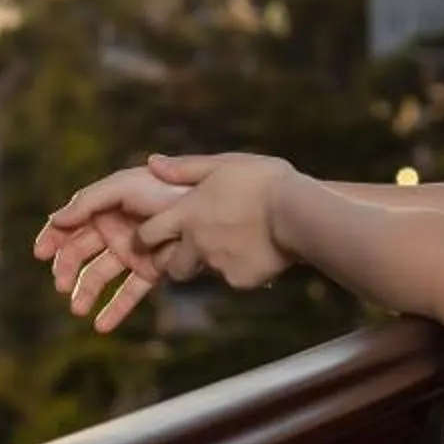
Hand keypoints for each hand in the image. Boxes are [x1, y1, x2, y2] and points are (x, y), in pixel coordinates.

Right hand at [38, 165, 190, 331]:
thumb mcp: (124, 187)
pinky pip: (129, 293)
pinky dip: (115, 310)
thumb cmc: (166, 189)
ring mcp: (133, 252)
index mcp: (105, 206)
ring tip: (78, 309)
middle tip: (61, 284)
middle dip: (68, 268)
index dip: (53, 237)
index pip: (71, 223)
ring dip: (86, 292)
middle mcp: (115, 229)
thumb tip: (55, 219)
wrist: (208, 208)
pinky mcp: (151, 271)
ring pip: (100, 275)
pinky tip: (101, 325)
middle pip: (81, 251)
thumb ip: (88, 201)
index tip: (40, 253)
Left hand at [135, 152, 297, 291]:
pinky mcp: (239, 280)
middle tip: (193, 250)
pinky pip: (234, 278)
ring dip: (209, 265)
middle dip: (175, 262)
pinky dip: (242, 269)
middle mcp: (195, 242)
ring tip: (233, 246)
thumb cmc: (262, 181)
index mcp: (186, 213)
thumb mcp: (224, 164)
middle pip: (169, 266)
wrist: (295, 212)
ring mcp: (216, 264)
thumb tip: (152, 162)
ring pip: (203, 273)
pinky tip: (260, 253)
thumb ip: (186, 167)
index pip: (148, 234)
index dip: (147, 237)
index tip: (154, 236)